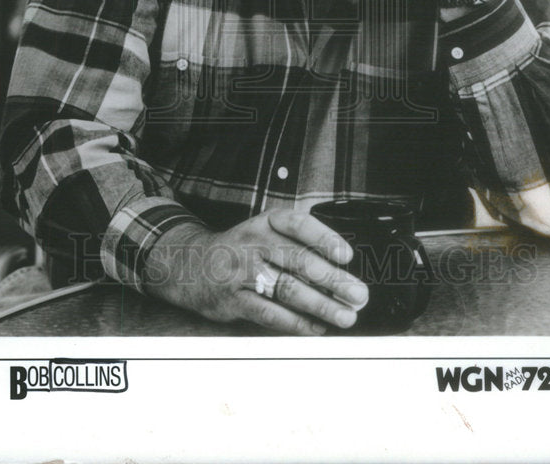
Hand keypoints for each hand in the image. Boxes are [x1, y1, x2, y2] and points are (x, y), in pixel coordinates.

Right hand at [142, 210, 368, 335]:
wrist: (191, 264)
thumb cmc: (241, 250)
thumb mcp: (264, 233)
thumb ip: (297, 246)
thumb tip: (341, 270)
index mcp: (265, 222)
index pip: (298, 224)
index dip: (324, 239)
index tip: (347, 255)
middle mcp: (254, 243)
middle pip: (299, 261)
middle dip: (333, 280)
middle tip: (358, 294)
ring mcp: (242, 271)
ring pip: (287, 289)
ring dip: (321, 306)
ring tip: (345, 316)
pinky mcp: (233, 299)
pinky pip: (269, 313)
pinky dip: (296, 323)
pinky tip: (315, 328)